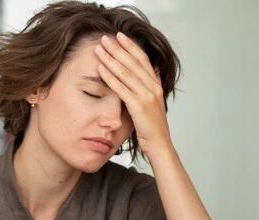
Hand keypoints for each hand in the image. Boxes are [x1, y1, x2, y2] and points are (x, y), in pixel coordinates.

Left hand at [94, 32, 172, 156]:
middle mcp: (152, 87)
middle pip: (133, 62)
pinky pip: (121, 88)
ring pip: (126, 72)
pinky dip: (110, 77)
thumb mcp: (153, 102)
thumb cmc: (153, 126)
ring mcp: (146, 96)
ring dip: (111, 59)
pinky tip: (100, 69)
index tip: (120, 36)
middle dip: (118, 48)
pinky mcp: (138, 106)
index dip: (131, 46)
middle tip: (105, 38)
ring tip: (99, 49)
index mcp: (155, 84)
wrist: (159, 144)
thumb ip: (150, 86)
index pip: (143, 59)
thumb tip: (151, 71)